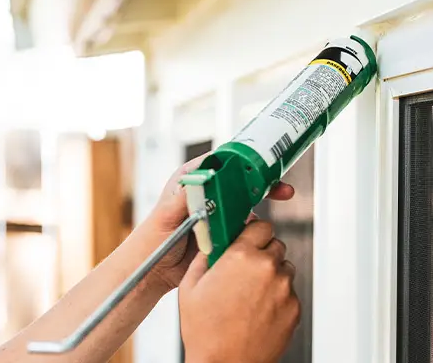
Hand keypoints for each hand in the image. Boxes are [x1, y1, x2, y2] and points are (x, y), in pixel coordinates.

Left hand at [143, 154, 294, 291]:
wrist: (153, 272)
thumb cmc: (151, 241)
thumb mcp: (166, 214)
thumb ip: (184, 198)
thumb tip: (202, 182)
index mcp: (191, 179)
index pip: (221, 161)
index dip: (243, 160)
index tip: (261, 163)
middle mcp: (206, 192)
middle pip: (240, 179)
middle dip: (262, 180)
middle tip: (281, 187)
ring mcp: (217, 212)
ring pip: (245, 201)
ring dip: (261, 202)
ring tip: (279, 200)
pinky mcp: (224, 231)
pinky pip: (244, 225)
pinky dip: (254, 226)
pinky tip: (260, 229)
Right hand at [179, 220, 299, 362]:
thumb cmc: (206, 332)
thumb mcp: (190, 287)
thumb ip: (205, 256)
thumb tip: (213, 241)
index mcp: (241, 256)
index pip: (261, 225)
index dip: (253, 232)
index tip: (249, 238)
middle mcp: (267, 268)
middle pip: (275, 245)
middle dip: (262, 254)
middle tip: (246, 271)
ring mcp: (284, 288)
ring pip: (284, 269)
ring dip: (271, 275)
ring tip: (251, 296)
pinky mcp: (294, 307)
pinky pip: (290, 293)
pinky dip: (278, 298)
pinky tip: (259, 311)